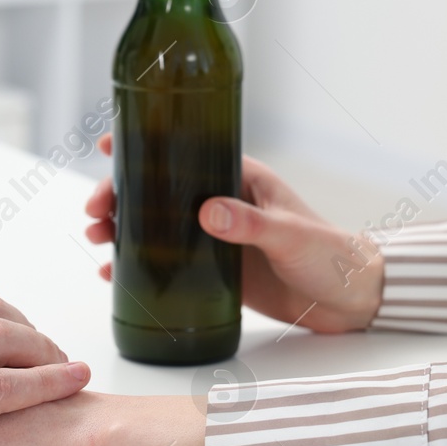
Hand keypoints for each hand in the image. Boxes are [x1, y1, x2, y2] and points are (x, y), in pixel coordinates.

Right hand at [84, 134, 382, 332]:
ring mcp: (214, 238)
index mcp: (239, 177)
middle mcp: (220, 203)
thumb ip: (250, 224)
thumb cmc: (331, 255)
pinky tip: (113, 274)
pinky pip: (166, 265)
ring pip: (154, 225)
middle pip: (156, 189)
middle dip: (118, 195)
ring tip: (95, 239)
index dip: (142, 145)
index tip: (108, 146)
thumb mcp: (289, 235)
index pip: (183, 150)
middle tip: (94, 211)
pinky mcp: (213, 273)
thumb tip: (206, 212)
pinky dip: (137, 266)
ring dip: (120, 228)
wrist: (352, 299)